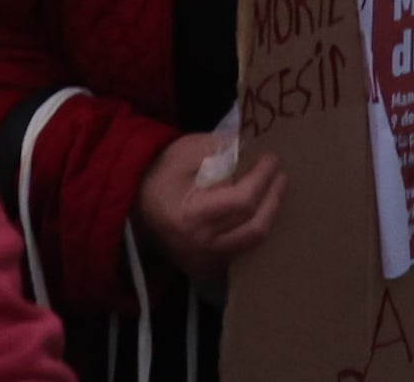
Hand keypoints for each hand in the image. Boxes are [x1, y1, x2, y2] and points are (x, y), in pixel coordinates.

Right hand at [133, 125, 287, 280]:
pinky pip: (241, 249)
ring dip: (269, 213)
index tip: (271, 157)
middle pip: (255, 227)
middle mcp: (201, 247)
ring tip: (274, 188)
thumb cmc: (158, 175)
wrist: (133, 206)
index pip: (242, 202)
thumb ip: (220, 148)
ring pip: (252, 242)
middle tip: (280, 173)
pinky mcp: (208, 266)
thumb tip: (251, 147)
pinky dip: (254, 227)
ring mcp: (205, 261)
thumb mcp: (184, 151)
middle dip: (273, 197)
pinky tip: (260, 207)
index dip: (262, 178)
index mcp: (192, 218)